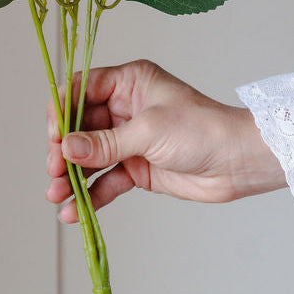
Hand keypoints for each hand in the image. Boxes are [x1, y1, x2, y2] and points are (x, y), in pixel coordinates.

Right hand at [46, 59, 285, 222]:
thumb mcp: (149, 131)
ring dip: (71, 177)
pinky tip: (74, 211)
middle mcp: (125, 108)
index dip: (62, 112)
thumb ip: (105, 143)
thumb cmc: (203, 130)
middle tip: (54, 172)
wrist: (239, 163)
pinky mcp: (136, 168)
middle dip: (63, 151)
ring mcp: (129, 139)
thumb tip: (66, 149)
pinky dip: (90, 195)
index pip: (81, 90)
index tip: (54, 138)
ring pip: (89, 157)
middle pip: (79, 127)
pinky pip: (105, 180)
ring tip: (57, 195)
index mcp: (129, 82)